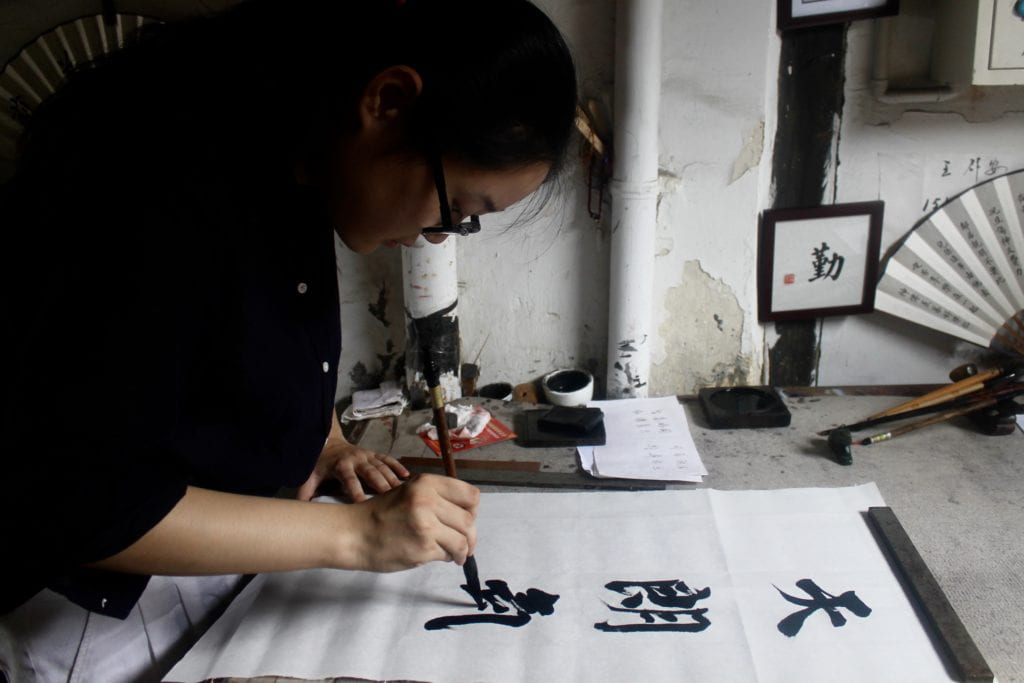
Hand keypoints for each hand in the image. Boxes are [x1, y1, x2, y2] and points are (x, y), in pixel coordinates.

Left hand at [297, 438, 409, 502]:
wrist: (328, 442)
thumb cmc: (320, 464)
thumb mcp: (310, 476)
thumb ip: (305, 493)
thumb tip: (301, 512)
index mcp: (340, 466)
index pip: (350, 480)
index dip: (357, 491)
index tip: (364, 505)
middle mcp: (356, 459)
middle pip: (371, 473)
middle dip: (382, 485)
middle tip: (393, 499)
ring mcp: (366, 455)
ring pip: (382, 467)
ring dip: (393, 478)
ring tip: (404, 492)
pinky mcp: (373, 453)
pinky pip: (388, 459)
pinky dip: (397, 466)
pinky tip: (407, 476)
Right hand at [344, 473, 478, 571]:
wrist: (355, 534)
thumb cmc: (381, 514)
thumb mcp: (410, 492)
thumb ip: (437, 498)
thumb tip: (467, 517)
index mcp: (426, 483)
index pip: (470, 495)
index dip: (472, 510)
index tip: (466, 519)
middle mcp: (428, 500)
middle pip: (469, 520)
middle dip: (470, 535)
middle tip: (465, 544)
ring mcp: (426, 524)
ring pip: (463, 540)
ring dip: (463, 550)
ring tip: (456, 554)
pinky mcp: (423, 547)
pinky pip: (449, 553)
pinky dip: (448, 557)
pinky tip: (440, 557)